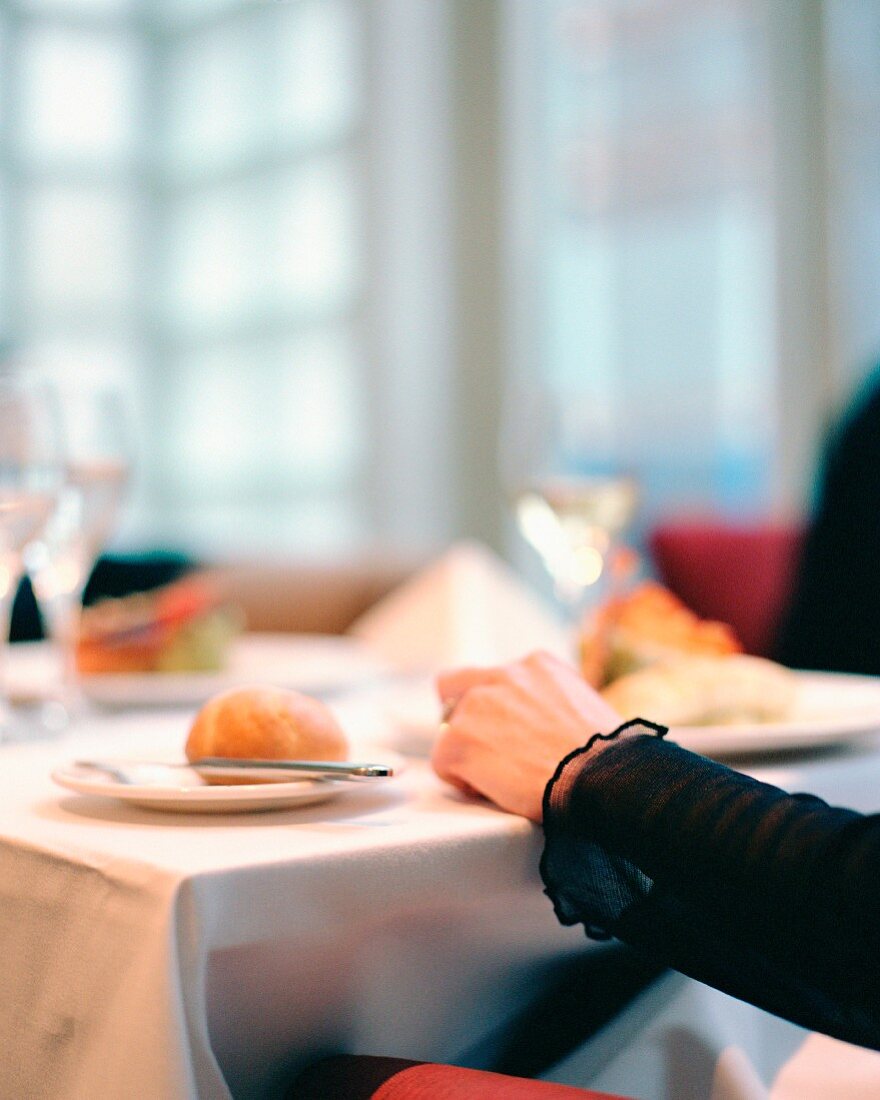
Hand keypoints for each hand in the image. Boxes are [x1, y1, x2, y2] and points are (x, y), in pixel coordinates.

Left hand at [431, 650, 620, 821]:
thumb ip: (550, 703)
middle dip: (464, 719)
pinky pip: (444, 763)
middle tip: (485, 751)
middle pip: (454, 687)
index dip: (493, 705)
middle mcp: (503, 675)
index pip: (495, 676)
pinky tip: (494, 791)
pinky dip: (463, 782)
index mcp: (537, 665)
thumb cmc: (605, 757)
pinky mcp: (458, 738)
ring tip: (503, 780)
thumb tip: (539, 726)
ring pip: (449, 731)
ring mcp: (477, 704)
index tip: (503, 730)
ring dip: (469, 755)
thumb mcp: (583, 707)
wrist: (601, 776)